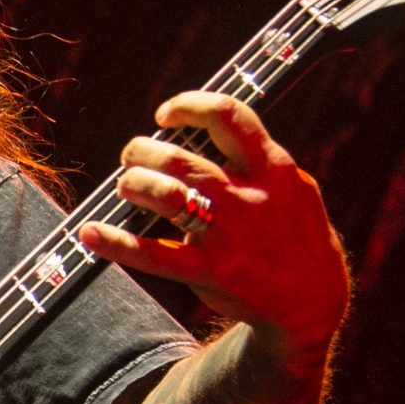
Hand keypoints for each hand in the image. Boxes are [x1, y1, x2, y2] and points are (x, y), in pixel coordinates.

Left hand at [78, 91, 349, 357]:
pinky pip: (155, 256)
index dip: (188, 106)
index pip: (227, 116)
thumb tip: (200, 128)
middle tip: (131, 156)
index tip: (164, 115)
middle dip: (144, 151)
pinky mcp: (212, 272)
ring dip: (135, 184)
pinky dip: (116, 243)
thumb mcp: (290, 185)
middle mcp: (249, 197)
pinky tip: (90, 232)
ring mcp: (230, 235)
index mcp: (271, 167)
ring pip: (168, 197)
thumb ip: (252, 158)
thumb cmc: (292, 231)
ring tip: (125, 185)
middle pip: (182, 159)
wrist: (314, 297)